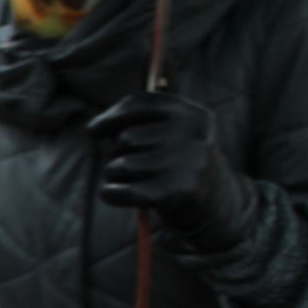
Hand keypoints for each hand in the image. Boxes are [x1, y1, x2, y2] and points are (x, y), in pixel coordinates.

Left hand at [88, 91, 259, 255]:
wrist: (213, 204)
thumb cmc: (177, 163)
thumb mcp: (168, 134)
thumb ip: (135, 121)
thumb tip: (95, 128)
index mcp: (192, 114)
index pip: (141, 104)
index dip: (111, 117)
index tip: (93, 131)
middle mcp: (193, 135)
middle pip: (126, 138)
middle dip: (117, 153)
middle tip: (135, 165)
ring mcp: (187, 164)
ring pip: (120, 165)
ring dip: (114, 175)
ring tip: (134, 180)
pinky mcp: (175, 193)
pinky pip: (121, 191)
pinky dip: (110, 194)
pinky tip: (114, 195)